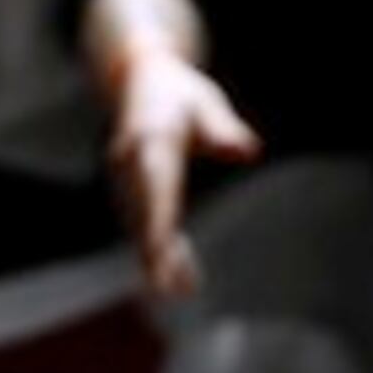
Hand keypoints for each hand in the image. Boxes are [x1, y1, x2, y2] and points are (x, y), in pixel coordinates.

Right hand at [102, 44, 260, 297]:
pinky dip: (157, 248)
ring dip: (158, 257)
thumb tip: (248, 150)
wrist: (137, 81)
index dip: (157, 219)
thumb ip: (224, 128)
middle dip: (154, 252)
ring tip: (182, 291)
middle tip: (169, 291)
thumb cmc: (180, 93)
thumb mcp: (207, 102)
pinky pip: (142, 222)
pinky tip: (181, 275)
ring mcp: (124, 176)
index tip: (159, 250)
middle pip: (142, 212)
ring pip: (139, 223)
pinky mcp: (129, 188)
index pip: (155, 185)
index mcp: (151, 139)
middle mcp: (129, 161)